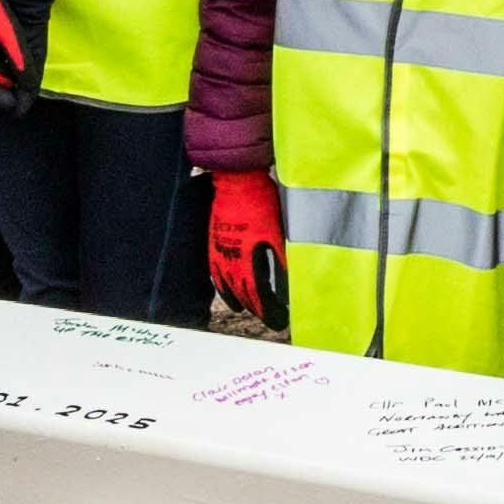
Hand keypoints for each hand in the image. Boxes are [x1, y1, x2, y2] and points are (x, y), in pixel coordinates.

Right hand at [204, 168, 287, 320]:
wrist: (236, 181)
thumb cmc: (262, 201)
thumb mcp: (278, 231)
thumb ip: (282, 258)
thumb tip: (289, 282)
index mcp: (251, 259)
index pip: (260, 296)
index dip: (270, 312)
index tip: (280, 322)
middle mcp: (233, 261)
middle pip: (246, 295)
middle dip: (260, 310)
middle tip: (272, 321)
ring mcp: (221, 254)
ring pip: (230, 287)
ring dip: (242, 302)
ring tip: (250, 311)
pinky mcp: (214, 245)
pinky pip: (217, 275)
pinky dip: (224, 290)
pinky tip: (230, 296)